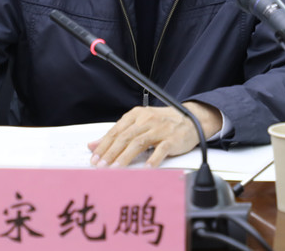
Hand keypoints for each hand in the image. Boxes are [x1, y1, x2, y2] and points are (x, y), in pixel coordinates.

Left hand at [87, 101, 221, 167]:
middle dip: (110, 153)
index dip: (104, 145)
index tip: (94, 158)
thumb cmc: (163, 123)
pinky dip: (152, 160)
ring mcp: (160, 129)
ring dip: (125, 157)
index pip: (116, 131)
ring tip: (115, 169)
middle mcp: (147, 120)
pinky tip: (145, 169)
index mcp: (136, 115)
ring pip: (138, 143)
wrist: (191, 119)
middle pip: (125, 137)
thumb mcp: (138, 124)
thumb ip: (117, 134)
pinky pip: (160, 150)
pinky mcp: (172, 139)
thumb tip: (93, 145)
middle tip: (100, 166)